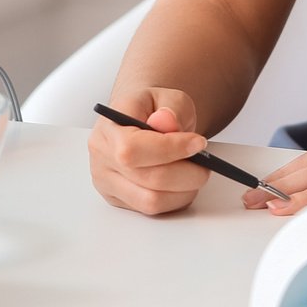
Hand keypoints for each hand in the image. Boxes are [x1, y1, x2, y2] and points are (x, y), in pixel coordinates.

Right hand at [88, 87, 209, 215]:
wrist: (140, 120)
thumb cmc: (153, 110)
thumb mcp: (168, 96)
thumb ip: (172, 107)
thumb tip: (167, 122)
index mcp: (109, 125)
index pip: (133, 148)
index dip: (170, 149)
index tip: (199, 143)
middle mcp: (102, 155)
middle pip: (147, 178)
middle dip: (186, 173)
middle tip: (205, 163)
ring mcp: (106, 180)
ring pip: (151, 201)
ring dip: (183, 190)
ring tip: (194, 173)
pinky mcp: (117, 198)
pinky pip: (152, 210)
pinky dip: (175, 199)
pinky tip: (182, 183)